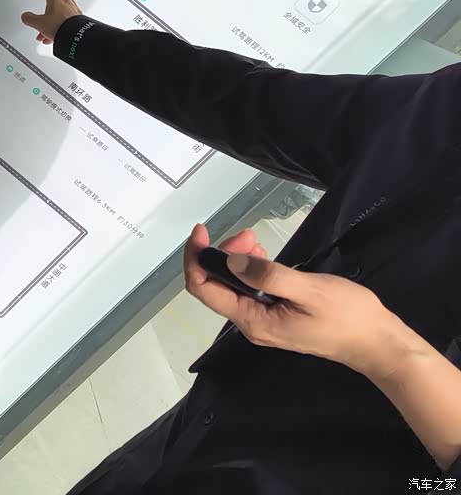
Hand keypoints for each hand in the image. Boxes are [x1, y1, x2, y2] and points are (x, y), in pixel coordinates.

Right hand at [20, 0, 81, 44]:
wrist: (76, 37)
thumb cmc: (60, 26)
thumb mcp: (39, 23)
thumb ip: (30, 19)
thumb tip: (25, 16)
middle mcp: (65, 1)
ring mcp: (72, 9)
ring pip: (61, 5)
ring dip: (51, 10)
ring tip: (44, 20)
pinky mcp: (76, 18)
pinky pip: (64, 17)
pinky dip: (56, 22)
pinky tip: (50, 34)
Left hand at [183, 223, 410, 379]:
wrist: (379, 343)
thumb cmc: (348, 317)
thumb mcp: (308, 290)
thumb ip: (267, 275)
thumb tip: (230, 260)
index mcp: (253, 321)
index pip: (203, 289)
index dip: (195, 258)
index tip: (202, 230)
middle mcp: (252, 324)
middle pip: (216, 284)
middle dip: (222, 254)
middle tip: (248, 235)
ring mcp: (264, 321)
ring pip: (233, 285)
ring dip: (236, 259)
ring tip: (255, 241)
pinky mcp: (276, 315)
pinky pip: (250, 289)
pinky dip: (250, 268)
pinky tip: (263, 255)